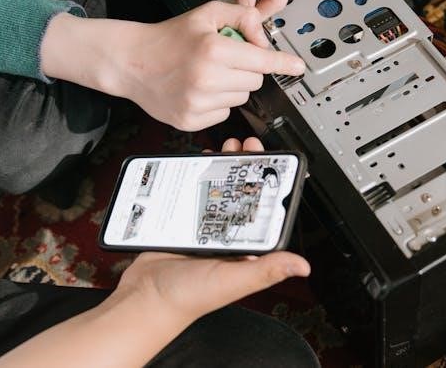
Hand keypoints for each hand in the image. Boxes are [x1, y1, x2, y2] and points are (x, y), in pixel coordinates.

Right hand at [0, 141, 308, 367]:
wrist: (143, 299)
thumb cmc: (188, 298)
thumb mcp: (233, 280)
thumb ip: (266, 270)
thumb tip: (302, 266)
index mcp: (243, 249)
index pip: (262, 210)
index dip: (266, 184)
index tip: (269, 162)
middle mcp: (225, 237)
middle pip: (240, 195)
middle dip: (246, 168)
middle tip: (247, 146)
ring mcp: (201, 228)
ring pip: (216, 191)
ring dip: (223, 168)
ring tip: (227, 148)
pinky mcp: (180, 223)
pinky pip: (190, 194)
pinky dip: (195, 177)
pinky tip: (199, 163)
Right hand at [41, 2, 304, 130]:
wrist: (131, 61)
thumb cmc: (168, 37)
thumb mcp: (205, 14)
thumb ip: (241, 17)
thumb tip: (264, 38)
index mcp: (212, 50)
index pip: (261, 60)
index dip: (283, 63)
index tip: (298, 67)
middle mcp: (206, 79)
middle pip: (254, 80)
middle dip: (247, 68)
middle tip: (224, 59)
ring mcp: (198, 103)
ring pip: (241, 97)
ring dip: (232, 86)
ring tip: (207, 73)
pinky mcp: (191, 120)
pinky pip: (224, 113)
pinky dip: (218, 102)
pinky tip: (198, 89)